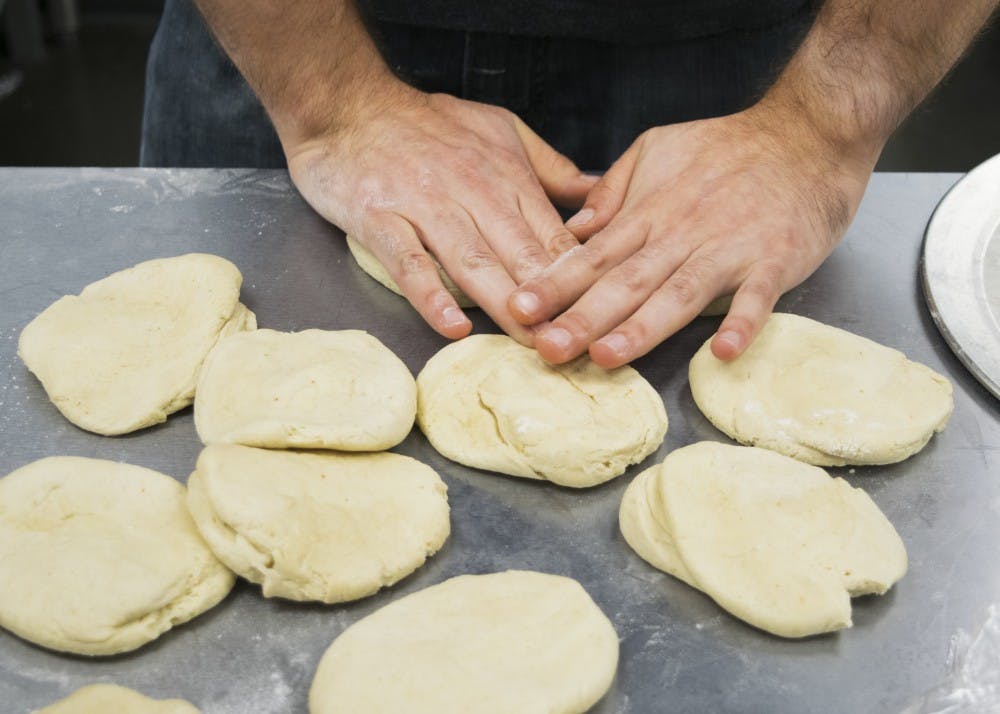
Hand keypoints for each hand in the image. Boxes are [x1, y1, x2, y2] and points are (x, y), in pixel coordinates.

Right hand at [285, 80, 595, 342]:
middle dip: (550, 299)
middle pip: (520, 253)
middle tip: (572, 340)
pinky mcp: (379, 218)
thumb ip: (549, 166)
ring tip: (528, 340)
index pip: (552, 234)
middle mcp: (471, 190)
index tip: (597, 312)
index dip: (578, 277)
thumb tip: (599, 193)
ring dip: (504, 303)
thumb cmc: (428, 122)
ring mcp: (424, 204)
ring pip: (472, 261)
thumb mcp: (501, 128)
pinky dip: (430, 295)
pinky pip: (409, 262)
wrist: (348, 102)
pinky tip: (452, 326)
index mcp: (505, 174)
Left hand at [507, 104, 876, 367]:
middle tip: (547, 348)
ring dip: (642, 327)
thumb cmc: (727, 148)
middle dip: (582, 317)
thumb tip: (576, 228)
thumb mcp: (656, 149)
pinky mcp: (775, 261)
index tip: (520, 309)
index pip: (592, 255)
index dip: (554, 284)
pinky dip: (742, 322)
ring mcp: (728, 249)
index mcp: (649, 214)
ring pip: (677, 293)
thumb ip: (614, 190)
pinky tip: (722, 351)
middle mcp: (681, 234)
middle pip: (624, 281)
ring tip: (608, 356)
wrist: (807, 132)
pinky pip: (757, 297)